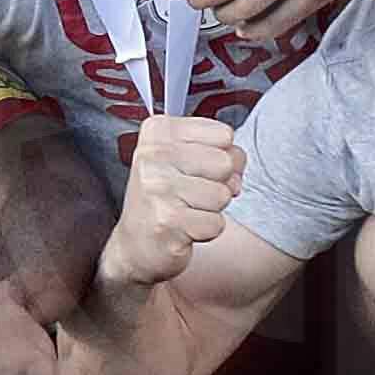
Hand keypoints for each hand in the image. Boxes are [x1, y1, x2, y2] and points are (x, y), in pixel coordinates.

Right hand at [99, 109, 246, 291]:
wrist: (137, 242)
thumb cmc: (165, 197)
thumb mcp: (186, 159)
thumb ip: (220, 151)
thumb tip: (237, 169)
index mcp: (159, 131)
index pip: (224, 134)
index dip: (221, 156)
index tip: (197, 168)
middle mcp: (154, 155)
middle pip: (225, 163)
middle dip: (218, 184)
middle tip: (192, 193)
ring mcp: (158, 188)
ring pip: (223, 195)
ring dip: (212, 209)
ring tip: (186, 210)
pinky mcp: (167, 220)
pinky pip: (216, 224)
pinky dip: (206, 231)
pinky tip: (184, 227)